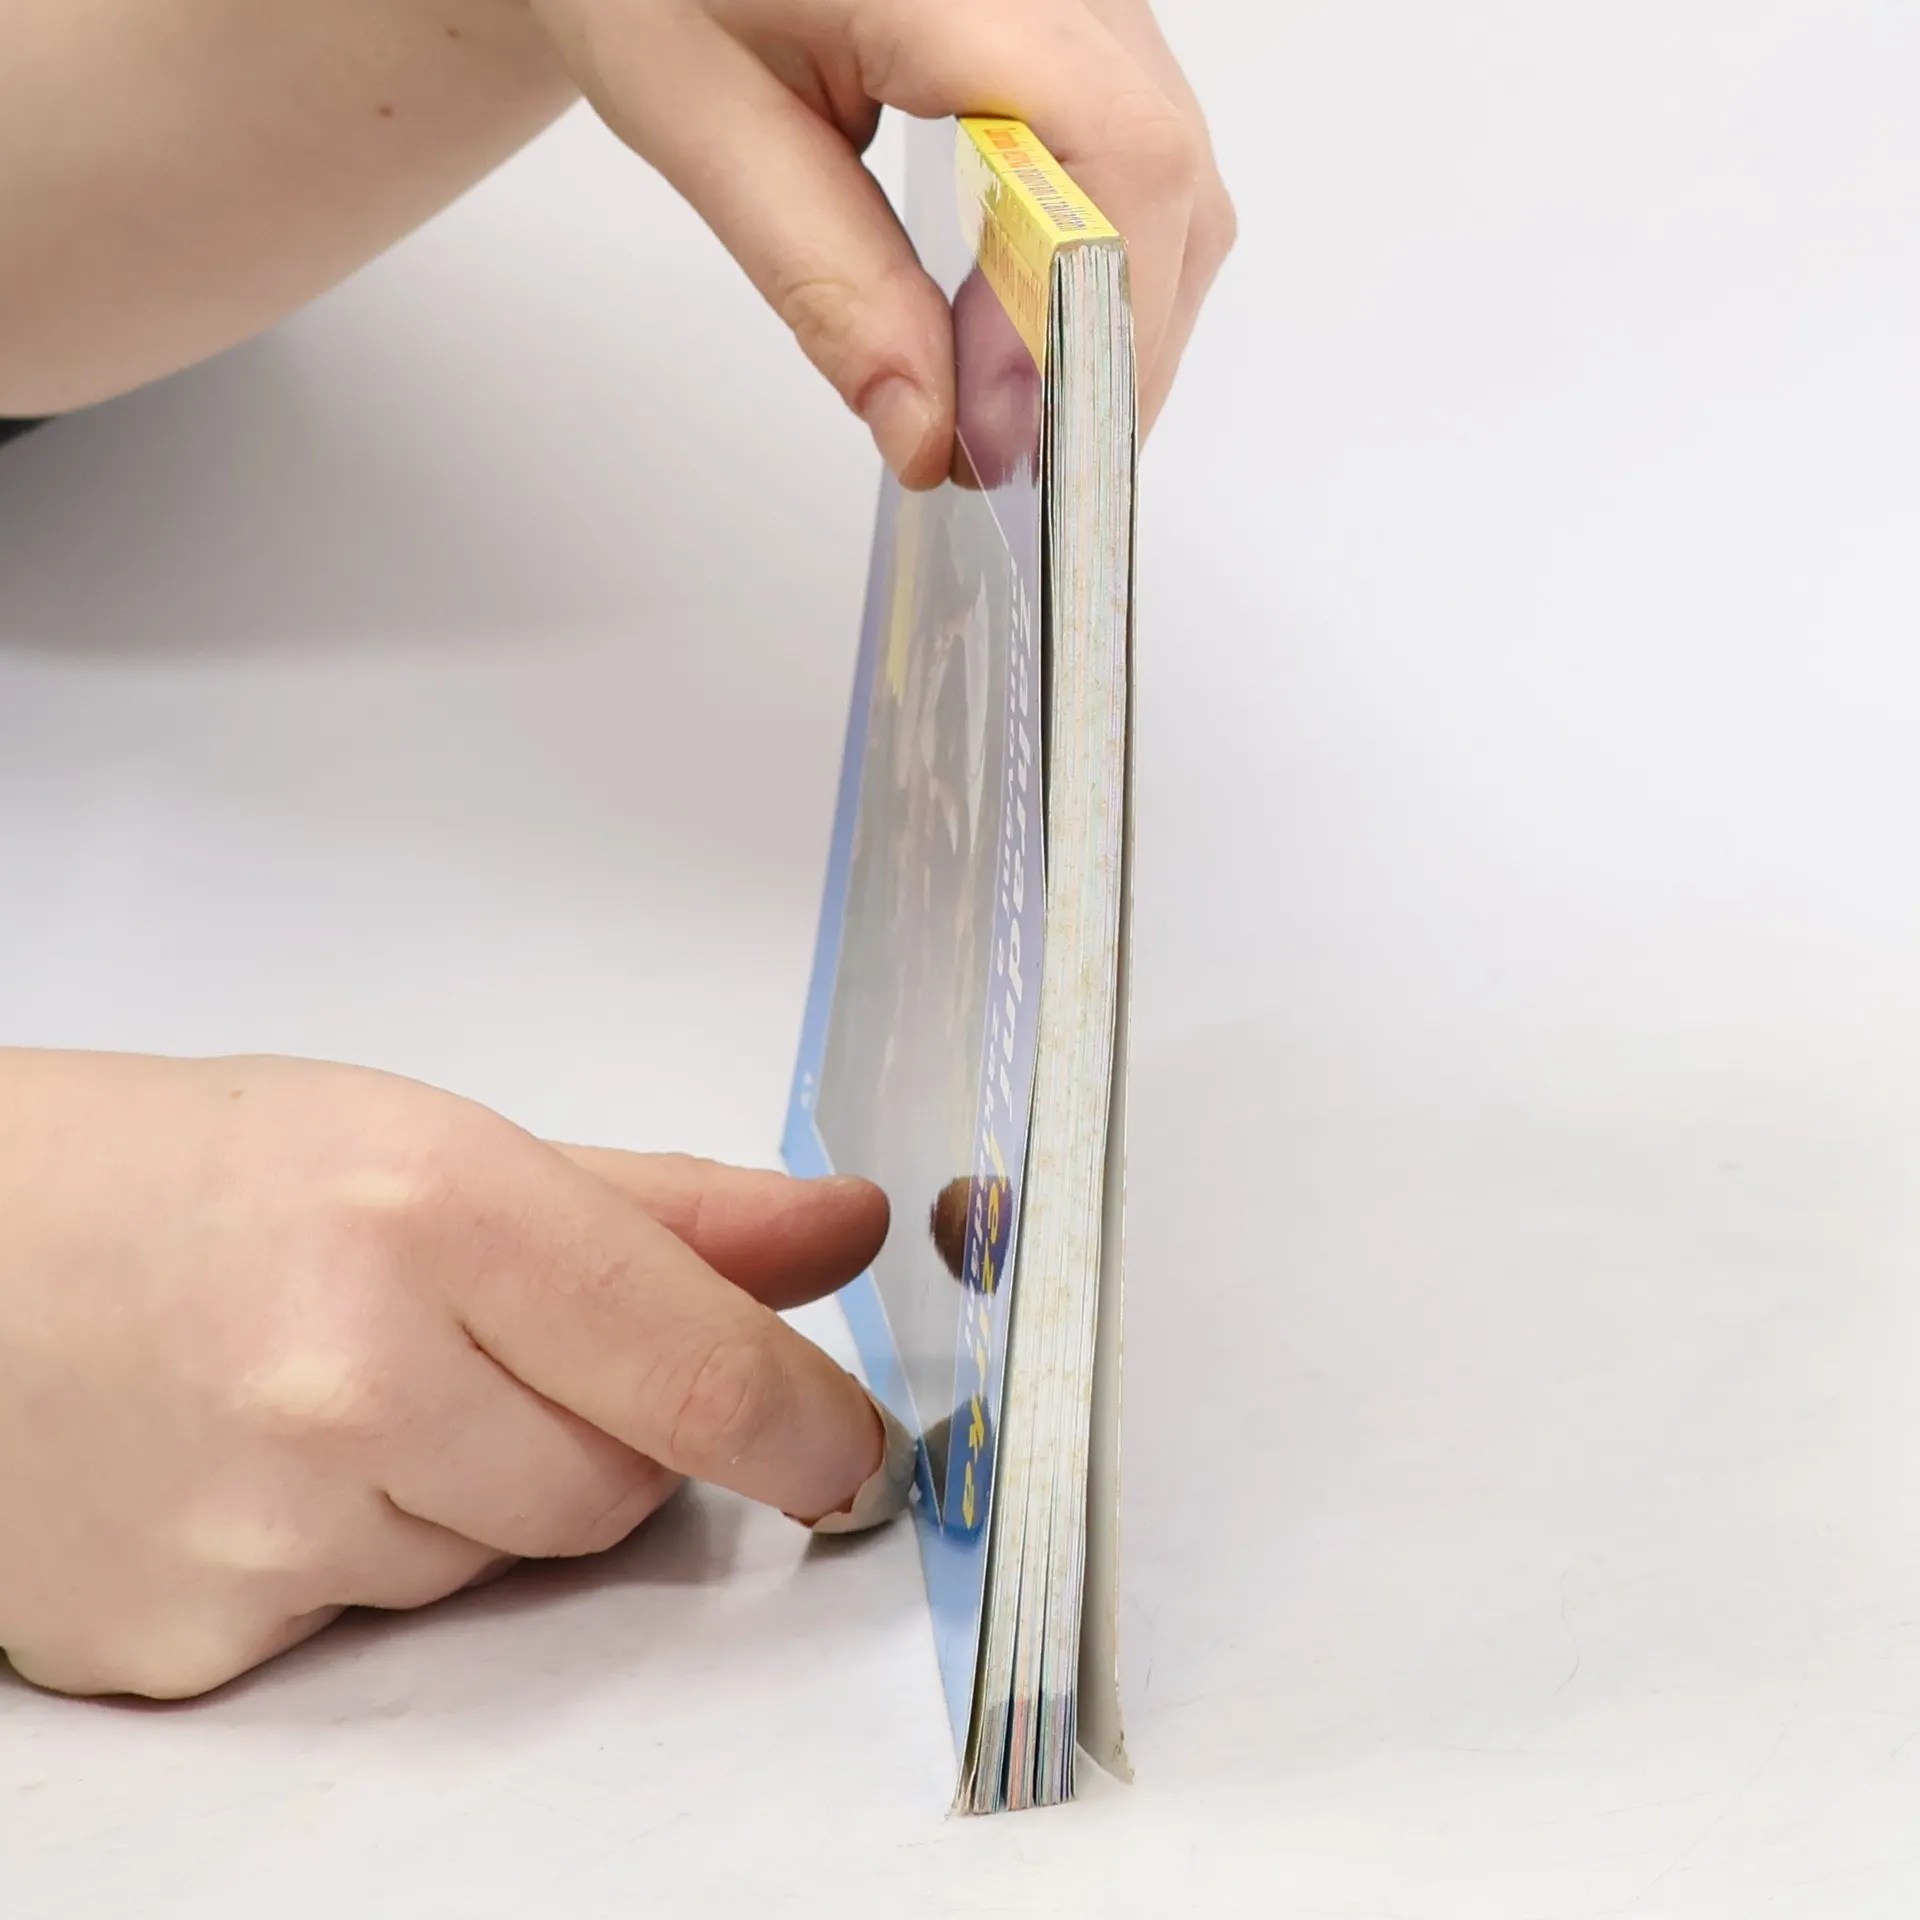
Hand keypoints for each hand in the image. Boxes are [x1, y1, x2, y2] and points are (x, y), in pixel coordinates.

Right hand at [0, 1049, 890, 1698]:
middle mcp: (350, 1378)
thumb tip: (845, 1231)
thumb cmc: (203, 1172)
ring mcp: (261, 1528)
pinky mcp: (190, 1642)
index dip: (810, 1428)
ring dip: (473, 1490)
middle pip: (615, 1492)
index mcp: (437, 1213)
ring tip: (346, 1385)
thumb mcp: (445, 1141)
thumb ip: (673, 1209)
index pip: (703, 1376)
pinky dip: (359, 1557)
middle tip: (487, 1347)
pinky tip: (265, 1464)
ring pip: (500, 1563)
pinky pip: (375, 1628)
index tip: (849, 1451)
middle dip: (600, 1433)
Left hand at [530, 0, 1234, 484]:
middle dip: (1102, 353)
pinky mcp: (1091, 23)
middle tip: (998, 451)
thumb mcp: (710, 129)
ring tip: (999, 398)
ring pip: (1176, 179)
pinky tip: (1017, 319)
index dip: (1080, 321)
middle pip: (1167, 179)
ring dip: (1109, 319)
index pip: (1115, 154)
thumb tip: (926, 431)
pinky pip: (1147, 157)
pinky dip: (1100, 265)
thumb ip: (827, 283)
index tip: (996, 435)